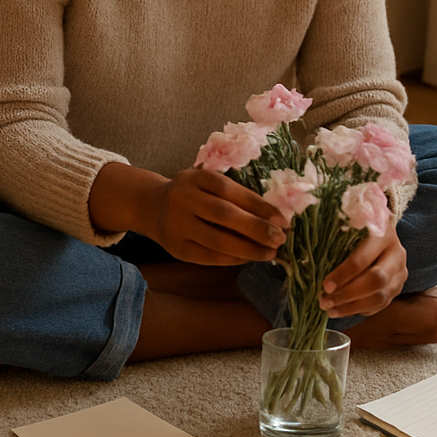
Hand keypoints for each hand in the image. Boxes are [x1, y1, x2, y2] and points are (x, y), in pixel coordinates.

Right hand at [147, 168, 289, 265]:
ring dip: (249, 249)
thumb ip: (234, 193)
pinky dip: (233, 259)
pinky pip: (209, 257)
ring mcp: (177, 224)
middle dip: (257, 229)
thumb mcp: (207, 182)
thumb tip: (274, 215)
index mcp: (196, 177)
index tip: (283, 219)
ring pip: (217, 240)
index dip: (259, 205)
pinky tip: (249, 258)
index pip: (231, 190)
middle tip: (280, 238)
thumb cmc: (194, 193)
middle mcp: (183, 198)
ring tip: (270, 252)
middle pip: (224, 215)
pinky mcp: (176, 248)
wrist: (153, 207)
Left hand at [318, 222, 407, 317]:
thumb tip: (302, 254)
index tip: (324, 286)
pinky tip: (341, 310)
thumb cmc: (356, 228)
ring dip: (352, 307)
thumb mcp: (347, 226)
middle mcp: (396, 254)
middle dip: (347, 295)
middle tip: (324, 302)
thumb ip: (332, 237)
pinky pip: (379, 305)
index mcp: (382, 234)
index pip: (363, 258)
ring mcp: (400, 273)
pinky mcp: (397, 288)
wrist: (381, 232)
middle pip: (376, 280)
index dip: (343, 275)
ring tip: (330, 311)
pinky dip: (359, 310)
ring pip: (380, 297)